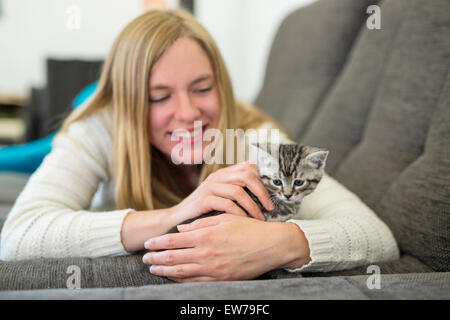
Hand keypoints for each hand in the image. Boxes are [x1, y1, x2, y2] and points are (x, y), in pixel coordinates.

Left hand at [143, 214, 310, 281]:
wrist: (272, 245)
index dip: (157, 243)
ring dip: (164, 271)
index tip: (147, 244)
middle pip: (172, 258)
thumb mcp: (224, 219)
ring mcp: (213, 269)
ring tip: (153, 269)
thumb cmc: (249, 229)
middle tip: (144, 258)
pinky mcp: (221, 279)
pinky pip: (195, 283)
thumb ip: (200, 224)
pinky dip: (181, 281)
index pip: (173, 241)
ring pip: (181, 272)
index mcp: (205, 235)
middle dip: (156, 258)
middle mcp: (206, 253)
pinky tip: (174, 278)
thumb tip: (181, 230)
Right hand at [169, 162, 273, 224]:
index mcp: (223, 174)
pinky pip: (227, 204)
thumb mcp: (221, 197)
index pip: (248, 167)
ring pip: (238, 190)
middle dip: (262, 192)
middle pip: (246, 176)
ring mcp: (209, 187)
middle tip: (269, 207)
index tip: (269, 196)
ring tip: (259, 217)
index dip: (262, 180)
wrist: (177, 219)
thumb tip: (261, 194)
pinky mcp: (203, 200)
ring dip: (253, 206)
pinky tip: (244, 221)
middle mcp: (217, 177)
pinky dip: (239, 213)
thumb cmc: (203, 211)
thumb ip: (236, 192)